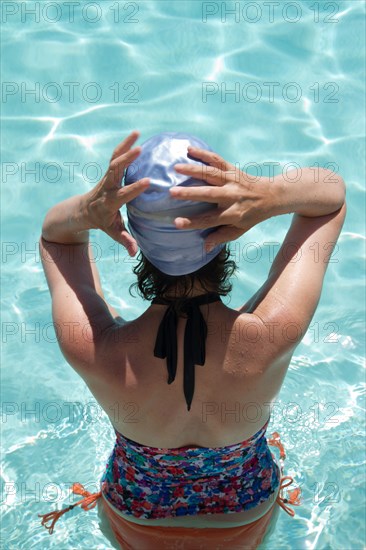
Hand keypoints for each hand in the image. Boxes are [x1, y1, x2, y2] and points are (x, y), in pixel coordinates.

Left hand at [84, 131, 148, 255]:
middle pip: (114, 171)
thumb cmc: (102, 222)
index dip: (134, 188)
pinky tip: (135, 135)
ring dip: (125, 146)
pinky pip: (116, 155)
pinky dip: (124, 145)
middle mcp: (107, 187)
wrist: (83, 210)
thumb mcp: (113, 232)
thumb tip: (134, 252)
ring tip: (137, 134)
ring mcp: (107, 177)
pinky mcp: (109, 170)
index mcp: (109, 202)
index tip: (148, 181)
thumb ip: (124, 240)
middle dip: (126, 160)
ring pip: (114, 159)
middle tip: (139, 149)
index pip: (122, 194)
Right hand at [170, 146, 272, 251]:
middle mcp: (232, 196)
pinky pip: (217, 160)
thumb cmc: (252, 215)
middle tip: (172, 192)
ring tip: (176, 168)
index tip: (176, 223)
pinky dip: (204, 154)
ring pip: (211, 174)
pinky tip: (189, 150)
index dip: (193, 222)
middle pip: (209, 194)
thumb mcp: (240, 230)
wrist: (271, 195)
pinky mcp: (233, 169)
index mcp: (233, 214)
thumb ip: (221, 237)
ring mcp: (232, 180)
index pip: (210, 220)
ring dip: (193, 170)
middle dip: (190, 193)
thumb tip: (205, 248)